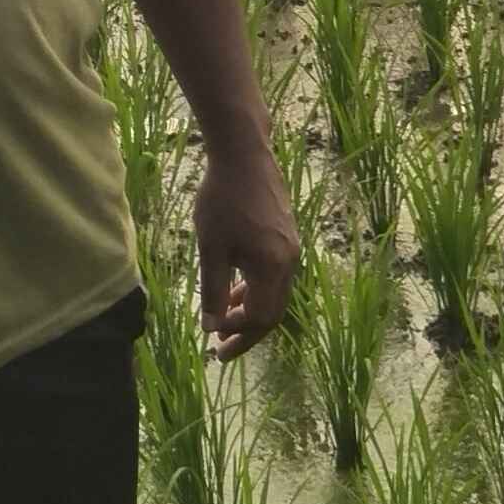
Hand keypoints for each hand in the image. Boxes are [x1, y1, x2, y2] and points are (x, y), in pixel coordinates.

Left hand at [194, 135, 300, 360]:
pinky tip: (235, 286)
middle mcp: (289, 261)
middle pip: (273, 311)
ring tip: (224, 320)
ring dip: (251, 311)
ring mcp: (291, 248)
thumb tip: (211, 327)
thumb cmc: (222, 200)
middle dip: (247, 332)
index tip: (214, 344)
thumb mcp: (211, 248)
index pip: (261, 318)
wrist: (245, 155)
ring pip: (275, 293)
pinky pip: (276, 275)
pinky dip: (256, 289)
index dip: (238, 335)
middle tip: (221, 348)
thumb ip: (213, 289)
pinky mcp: (287, 236)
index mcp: (272, 267)